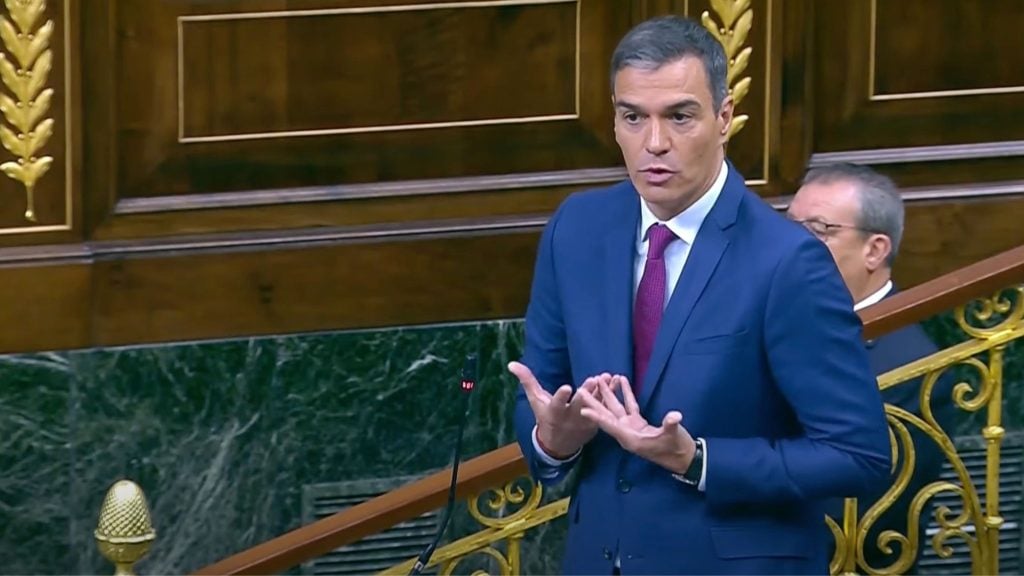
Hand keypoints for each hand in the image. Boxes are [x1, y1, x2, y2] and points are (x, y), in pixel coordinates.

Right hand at [509, 362, 615, 458]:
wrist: (559, 442)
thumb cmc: (545, 416)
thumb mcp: (535, 400)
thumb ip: (527, 381)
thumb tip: (511, 364)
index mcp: (554, 412)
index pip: (557, 404)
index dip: (561, 396)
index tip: (567, 387)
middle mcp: (570, 418)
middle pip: (579, 406)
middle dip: (586, 393)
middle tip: (593, 380)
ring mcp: (585, 422)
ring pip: (595, 406)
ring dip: (602, 392)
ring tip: (608, 377)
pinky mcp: (596, 423)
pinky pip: (605, 408)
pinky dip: (611, 395)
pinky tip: (617, 381)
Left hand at [577, 375, 696, 473]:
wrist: (684, 457)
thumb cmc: (677, 449)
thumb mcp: (673, 437)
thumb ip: (671, 426)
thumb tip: (674, 416)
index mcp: (630, 439)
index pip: (610, 426)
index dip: (597, 418)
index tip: (583, 410)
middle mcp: (627, 433)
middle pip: (607, 415)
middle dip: (595, 402)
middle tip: (582, 389)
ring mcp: (632, 427)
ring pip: (616, 409)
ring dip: (608, 394)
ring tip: (599, 379)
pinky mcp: (639, 423)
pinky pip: (630, 405)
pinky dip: (626, 393)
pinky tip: (622, 380)